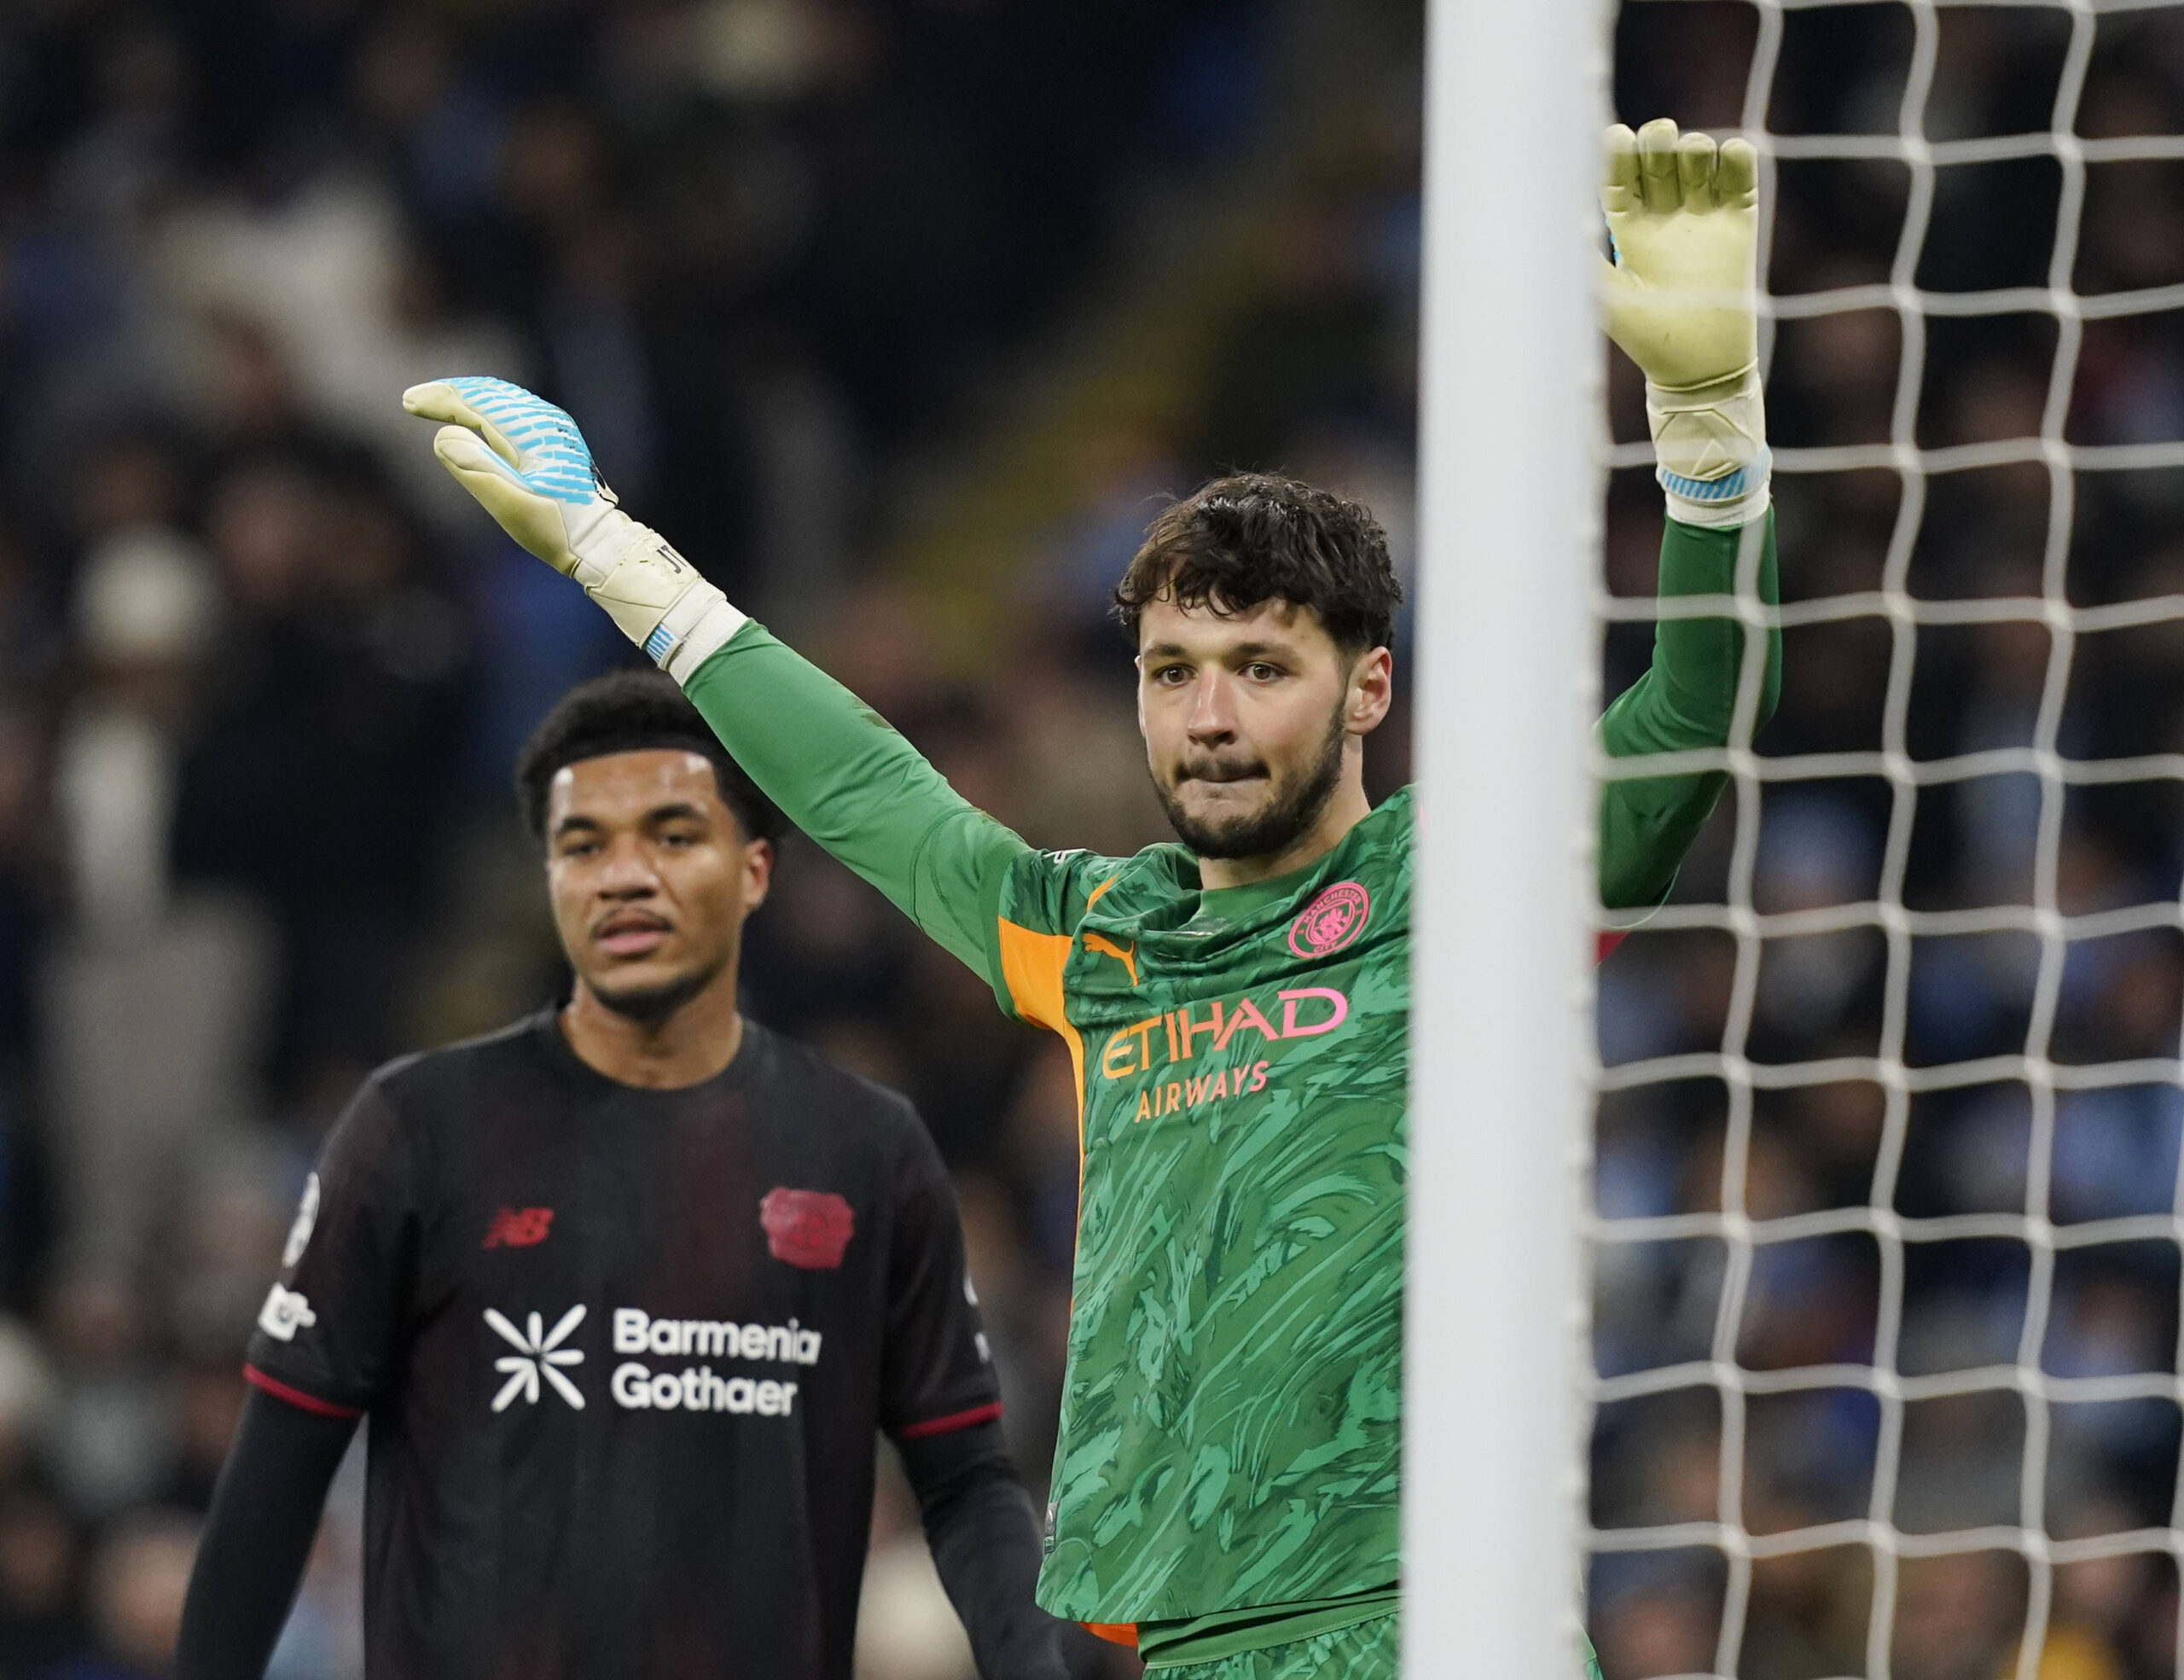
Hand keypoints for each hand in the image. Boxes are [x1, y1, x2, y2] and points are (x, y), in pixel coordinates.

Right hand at [401, 375, 631, 576]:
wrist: (599, 543)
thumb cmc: (555, 529)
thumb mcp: (511, 504)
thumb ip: (477, 469)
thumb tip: (443, 436)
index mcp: (532, 434)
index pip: (478, 404)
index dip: (441, 400)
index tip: (409, 403)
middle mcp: (545, 422)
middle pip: (489, 394)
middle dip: (450, 394)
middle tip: (414, 400)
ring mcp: (552, 428)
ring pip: (501, 399)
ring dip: (467, 398)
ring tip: (436, 402)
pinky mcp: (554, 439)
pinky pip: (513, 410)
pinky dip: (486, 408)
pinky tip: (472, 417)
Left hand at [1598, 119, 1768, 521]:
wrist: (1700, 363)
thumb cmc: (1646, 338)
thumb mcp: (1605, 298)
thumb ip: (1580, 261)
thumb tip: (1545, 224)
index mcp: (1626, 227)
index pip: (1617, 173)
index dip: (1615, 150)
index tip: (1614, 138)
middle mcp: (1663, 215)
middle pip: (1658, 155)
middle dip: (1657, 140)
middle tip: (1658, 143)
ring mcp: (1702, 214)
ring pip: (1697, 155)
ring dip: (1695, 147)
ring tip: (1693, 161)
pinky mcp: (1739, 220)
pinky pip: (1740, 172)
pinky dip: (1737, 156)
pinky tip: (1730, 159)